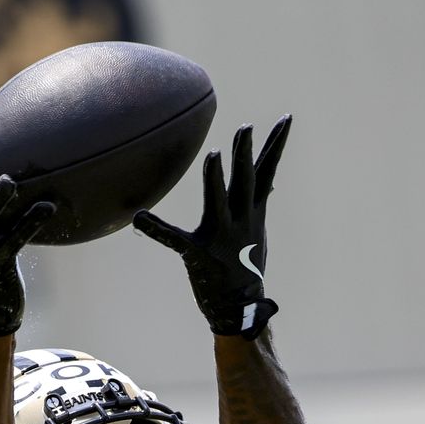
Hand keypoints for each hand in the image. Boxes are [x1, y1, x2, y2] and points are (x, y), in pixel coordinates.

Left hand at [133, 115, 290, 339]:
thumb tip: (269, 181)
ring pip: (218, 201)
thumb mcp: (258, 229)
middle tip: (244, 128)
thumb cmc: (247, 264)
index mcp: (254, 211)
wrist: (241, 306)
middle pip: (245, 180)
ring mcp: (221, 236)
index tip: (285, 117)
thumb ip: (259, 201)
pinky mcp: (198, 254)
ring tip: (212, 155)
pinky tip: (140, 217)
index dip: (276, 144)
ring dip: (215, 178)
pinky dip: (156, 229)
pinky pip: (174, 239)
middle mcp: (241, 220)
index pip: (268, 170)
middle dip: (245, 154)